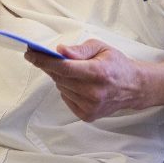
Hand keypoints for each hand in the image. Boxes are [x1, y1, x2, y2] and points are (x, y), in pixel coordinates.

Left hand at [24, 39, 150, 121]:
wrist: (134, 87)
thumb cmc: (116, 64)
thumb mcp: (100, 48)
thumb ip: (79, 50)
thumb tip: (60, 51)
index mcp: (97, 73)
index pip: (63, 67)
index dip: (44, 60)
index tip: (29, 53)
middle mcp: (93, 92)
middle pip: (59, 77)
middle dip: (49, 65)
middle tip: (43, 55)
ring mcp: (90, 106)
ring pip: (61, 88)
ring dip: (61, 78)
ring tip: (74, 71)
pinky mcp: (88, 115)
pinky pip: (66, 98)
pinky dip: (67, 89)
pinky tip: (79, 84)